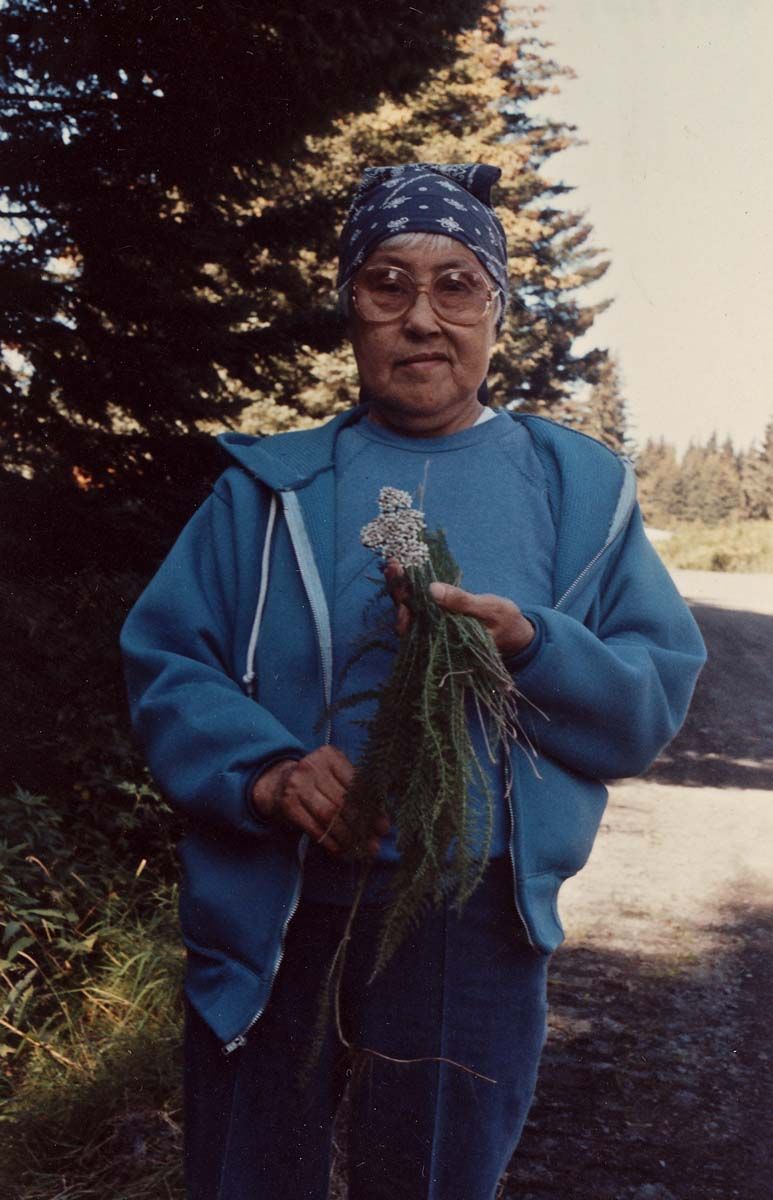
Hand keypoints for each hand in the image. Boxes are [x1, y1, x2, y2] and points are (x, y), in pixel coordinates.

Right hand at [251, 747, 389, 856]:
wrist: (275, 783)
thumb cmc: (316, 782)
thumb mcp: (334, 775)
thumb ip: (356, 789)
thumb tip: (383, 819)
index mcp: (330, 755)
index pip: (356, 784)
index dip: (372, 807)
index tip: (384, 827)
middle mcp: (312, 766)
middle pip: (343, 802)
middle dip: (362, 826)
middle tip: (375, 844)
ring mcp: (297, 784)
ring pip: (330, 816)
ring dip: (347, 837)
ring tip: (360, 850)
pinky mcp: (288, 804)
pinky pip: (314, 827)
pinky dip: (330, 841)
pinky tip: (340, 850)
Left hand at [384, 558, 533, 655]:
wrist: (515, 633)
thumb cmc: (503, 622)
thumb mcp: (487, 609)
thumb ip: (461, 602)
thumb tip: (433, 589)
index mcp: (442, 640)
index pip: (412, 623)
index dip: (401, 599)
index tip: (397, 575)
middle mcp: (434, 637)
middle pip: (406, 614)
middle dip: (398, 589)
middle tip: (393, 564)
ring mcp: (435, 628)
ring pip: (410, 609)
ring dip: (402, 586)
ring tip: (395, 564)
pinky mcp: (439, 618)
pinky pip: (420, 604)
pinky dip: (412, 587)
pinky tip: (407, 570)